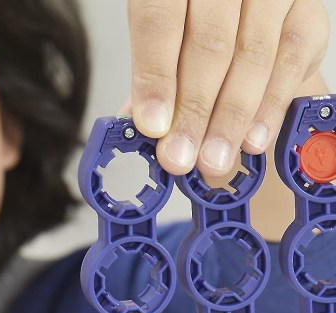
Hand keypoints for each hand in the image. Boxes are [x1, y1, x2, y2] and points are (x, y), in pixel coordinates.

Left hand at [125, 0, 329, 177]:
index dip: (155, 77)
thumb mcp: (164, 36)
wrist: (245, 7)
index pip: (159, 21)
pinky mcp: (308, 8)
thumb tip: (144, 126)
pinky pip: (291, 60)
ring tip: (212, 159)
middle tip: (180, 157)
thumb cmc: (193, 24)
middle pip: (209, 45)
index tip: (152, 127)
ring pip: (252, 56)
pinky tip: (250, 140)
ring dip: (230, 118)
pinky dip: (269, 107)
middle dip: (193, 111)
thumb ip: (154, 73)